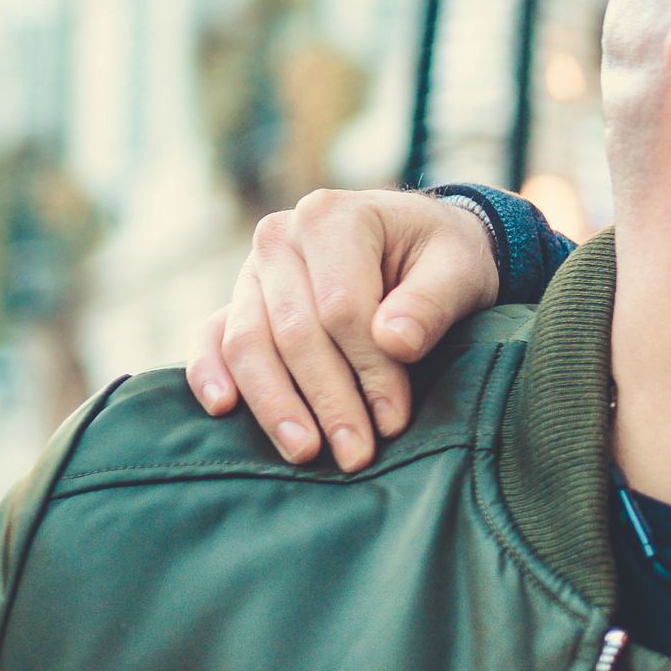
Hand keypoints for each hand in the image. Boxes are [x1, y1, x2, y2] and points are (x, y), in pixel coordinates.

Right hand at [184, 188, 497, 471]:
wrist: (420, 243)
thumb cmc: (442, 258)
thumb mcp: (459, 270)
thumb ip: (432, 303)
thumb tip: (394, 342)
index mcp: (334, 217)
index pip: (342, 307)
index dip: (368, 369)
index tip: (393, 419)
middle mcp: (282, 237)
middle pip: (293, 331)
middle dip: (326, 399)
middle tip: (355, 454)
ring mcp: (254, 270)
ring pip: (248, 342)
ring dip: (275, 404)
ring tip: (305, 452)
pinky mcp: (241, 300)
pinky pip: (212, 336)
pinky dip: (210, 373)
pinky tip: (223, 409)